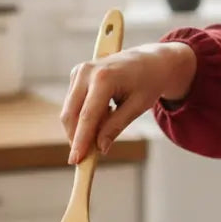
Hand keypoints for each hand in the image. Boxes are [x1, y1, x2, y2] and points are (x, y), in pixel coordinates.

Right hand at [61, 42, 195, 163]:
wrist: (151, 60)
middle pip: (72, 114)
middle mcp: (87, 72)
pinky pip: (73, 103)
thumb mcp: (138, 106)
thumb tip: (100, 148)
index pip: (87, 116)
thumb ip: (116, 126)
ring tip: (106, 127)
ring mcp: (79, 71)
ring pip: (70, 110)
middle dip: (76, 138)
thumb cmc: (148, 82)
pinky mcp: (77, 74)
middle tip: (85, 159)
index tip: (76, 161)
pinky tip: (105, 112)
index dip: (80, 141)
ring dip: (80, 128)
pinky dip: (83, 116)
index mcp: (104, 77)